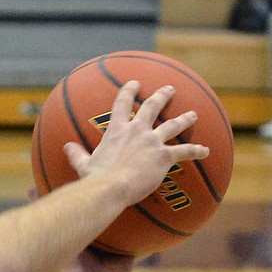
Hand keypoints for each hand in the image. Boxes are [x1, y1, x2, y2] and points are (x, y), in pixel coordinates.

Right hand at [71, 80, 208, 206]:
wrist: (110, 188)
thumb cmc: (95, 179)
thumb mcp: (83, 165)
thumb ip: (76, 154)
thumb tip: (66, 147)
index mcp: (117, 131)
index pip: (122, 104)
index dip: (128, 91)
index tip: (134, 83)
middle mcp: (137, 130)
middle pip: (153, 107)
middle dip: (162, 96)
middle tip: (170, 89)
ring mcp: (153, 142)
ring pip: (173, 125)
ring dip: (184, 118)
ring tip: (193, 114)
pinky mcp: (164, 156)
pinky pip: (184, 151)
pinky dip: (196, 151)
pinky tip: (206, 151)